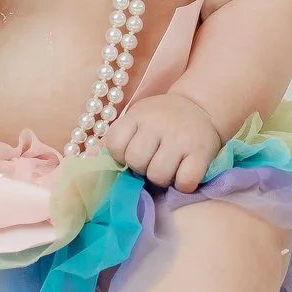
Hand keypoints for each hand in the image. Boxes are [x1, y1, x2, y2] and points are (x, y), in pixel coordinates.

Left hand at [101, 93, 226, 191]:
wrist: (200, 107)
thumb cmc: (161, 120)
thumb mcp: (137, 120)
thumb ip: (117, 139)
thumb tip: (90, 158)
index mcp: (137, 115)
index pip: (115, 145)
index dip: (121, 156)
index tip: (133, 152)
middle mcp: (158, 123)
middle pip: (136, 162)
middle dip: (142, 168)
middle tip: (153, 161)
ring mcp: (181, 138)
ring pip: (158, 175)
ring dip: (162, 179)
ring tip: (168, 168)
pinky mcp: (201, 152)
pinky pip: (185, 182)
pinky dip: (183, 184)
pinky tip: (183, 173)